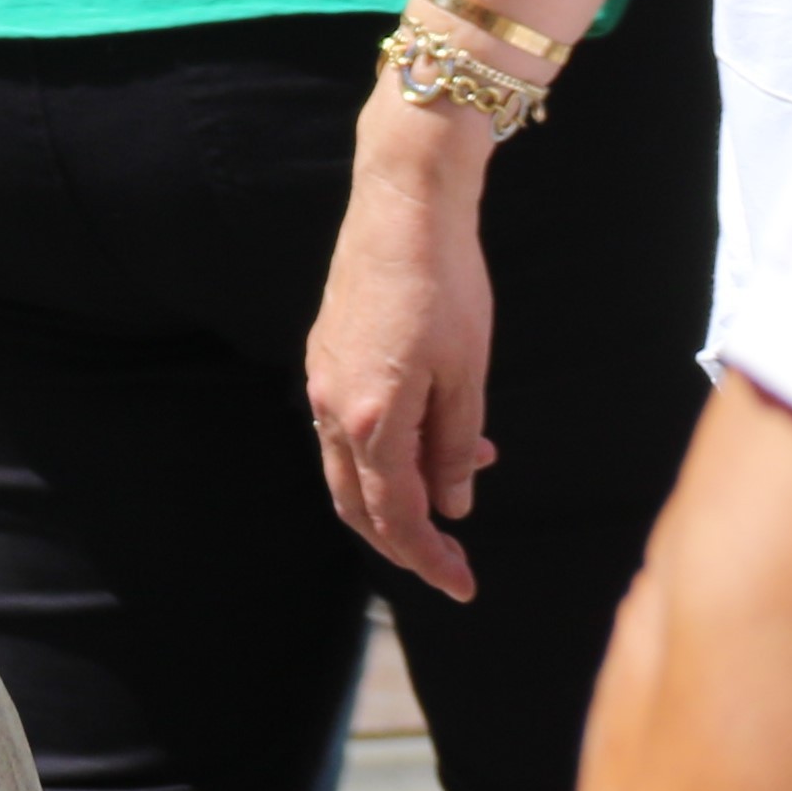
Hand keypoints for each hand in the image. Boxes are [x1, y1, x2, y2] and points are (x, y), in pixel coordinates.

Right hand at [308, 96, 505, 602]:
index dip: (431, 560)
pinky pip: (347, 426)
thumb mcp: (468, 376)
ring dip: (398, 492)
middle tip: (450, 563)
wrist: (404, 204)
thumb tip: (454, 505)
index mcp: (372, 419)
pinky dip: (386, 450)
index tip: (465, 586)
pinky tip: (432, 432)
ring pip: (349, 466)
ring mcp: (323, 378)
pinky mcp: (326, 352)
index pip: (397, 517)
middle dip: (403, 542)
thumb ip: (455, 446)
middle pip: (358, 504)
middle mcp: (334, 407)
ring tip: (459, 482)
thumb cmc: (446, 285)